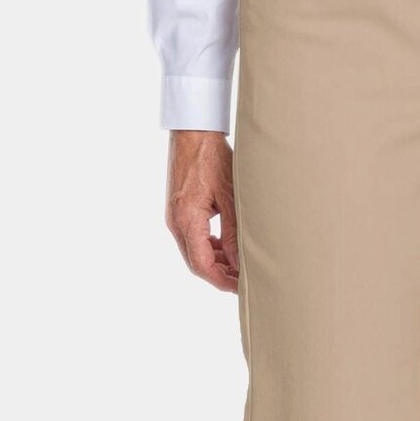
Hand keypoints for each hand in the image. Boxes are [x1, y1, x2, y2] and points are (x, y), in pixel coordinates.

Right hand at [166, 130, 238, 291]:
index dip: (221, 281)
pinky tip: (228, 247)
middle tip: (244, 282)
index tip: (240, 288)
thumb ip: (234, 232)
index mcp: (187, 220)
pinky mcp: (179, 211)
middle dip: (220, 276)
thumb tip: (240, 263)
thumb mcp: (230, 196)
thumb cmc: (213, 157)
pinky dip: (210, 248)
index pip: (201, 265)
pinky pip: (193, 239)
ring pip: (195, 253)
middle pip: (196, 263)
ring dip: (216, 262)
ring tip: (240, 266)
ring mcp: (175, 217)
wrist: (193, 132)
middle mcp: (176, 222)